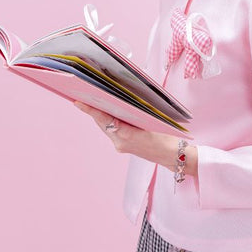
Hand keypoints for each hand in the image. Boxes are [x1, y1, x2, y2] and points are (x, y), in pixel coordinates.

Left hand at [72, 100, 197, 175]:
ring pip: (106, 127)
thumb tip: (122, 99)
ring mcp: (120, 146)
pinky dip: (109, 122)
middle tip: (84, 95)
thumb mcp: (153, 120)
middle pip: (102, 123)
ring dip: (101, 116)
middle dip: (94, 110)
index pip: (105, 119)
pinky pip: (112, 131)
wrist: (172, 156)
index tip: (78, 102)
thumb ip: (136, 111)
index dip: (91, 110)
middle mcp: (120, 142)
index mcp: (127, 135)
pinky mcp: (122, 147)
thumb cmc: (167, 137)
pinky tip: (110, 113)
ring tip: (95, 101)